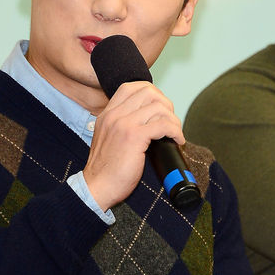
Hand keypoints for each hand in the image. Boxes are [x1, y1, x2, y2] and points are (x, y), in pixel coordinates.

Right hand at [83, 81, 184, 210]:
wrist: (97, 187)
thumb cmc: (105, 170)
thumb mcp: (107, 139)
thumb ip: (120, 126)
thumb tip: (148, 122)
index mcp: (107, 114)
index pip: (131, 87)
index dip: (152, 93)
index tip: (160, 108)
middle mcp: (114, 115)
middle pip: (148, 92)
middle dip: (166, 104)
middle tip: (170, 121)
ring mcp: (124, 124)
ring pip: (159, 107)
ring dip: (173, 119)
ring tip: (175, 133)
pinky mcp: (134, 137)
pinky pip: (163, 125)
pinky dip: (176, 131)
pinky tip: (177, 141)